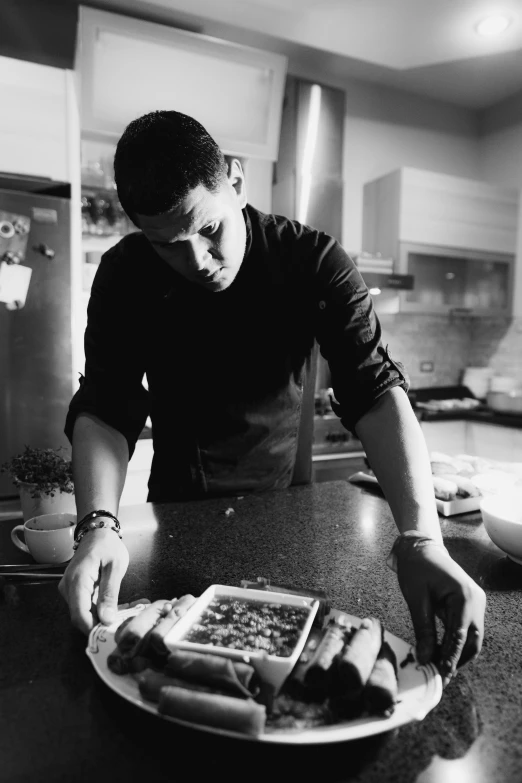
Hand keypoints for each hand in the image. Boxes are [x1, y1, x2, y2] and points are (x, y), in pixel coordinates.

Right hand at [59, 527, 129, 634]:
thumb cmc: (107, 545)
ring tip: (120, 614)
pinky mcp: (73, 590)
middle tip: (120, 625)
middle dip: (99, 625)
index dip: (93, 629)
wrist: (97, 532)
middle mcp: (68, 588)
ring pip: (82, 614)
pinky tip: (112, 607)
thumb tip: (107, 619)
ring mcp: (68, 590)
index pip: (80, 615)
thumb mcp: (115, 567)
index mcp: (77, 581)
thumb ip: (110, 593)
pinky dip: (97, 610)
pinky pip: (83, 606)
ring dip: (99, 618)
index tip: (110, 635)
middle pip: (80, 617)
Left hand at [395, 537, 485, 685]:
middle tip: (440, 677)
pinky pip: (466, 629)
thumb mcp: (416, 599)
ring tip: (439, 668)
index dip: (450, 658)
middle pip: (472, 641)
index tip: (441, 675)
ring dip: (457, 653)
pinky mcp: (470, 604)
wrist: (420, 548)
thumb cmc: (417, 568)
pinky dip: (456, 642)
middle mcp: (476, 600)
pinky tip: (442, 652)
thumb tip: (425, 658)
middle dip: (457, 660)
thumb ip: (423, 630)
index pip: (460, 636)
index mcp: (464, 596)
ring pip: (471, 638)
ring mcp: (476, 602)